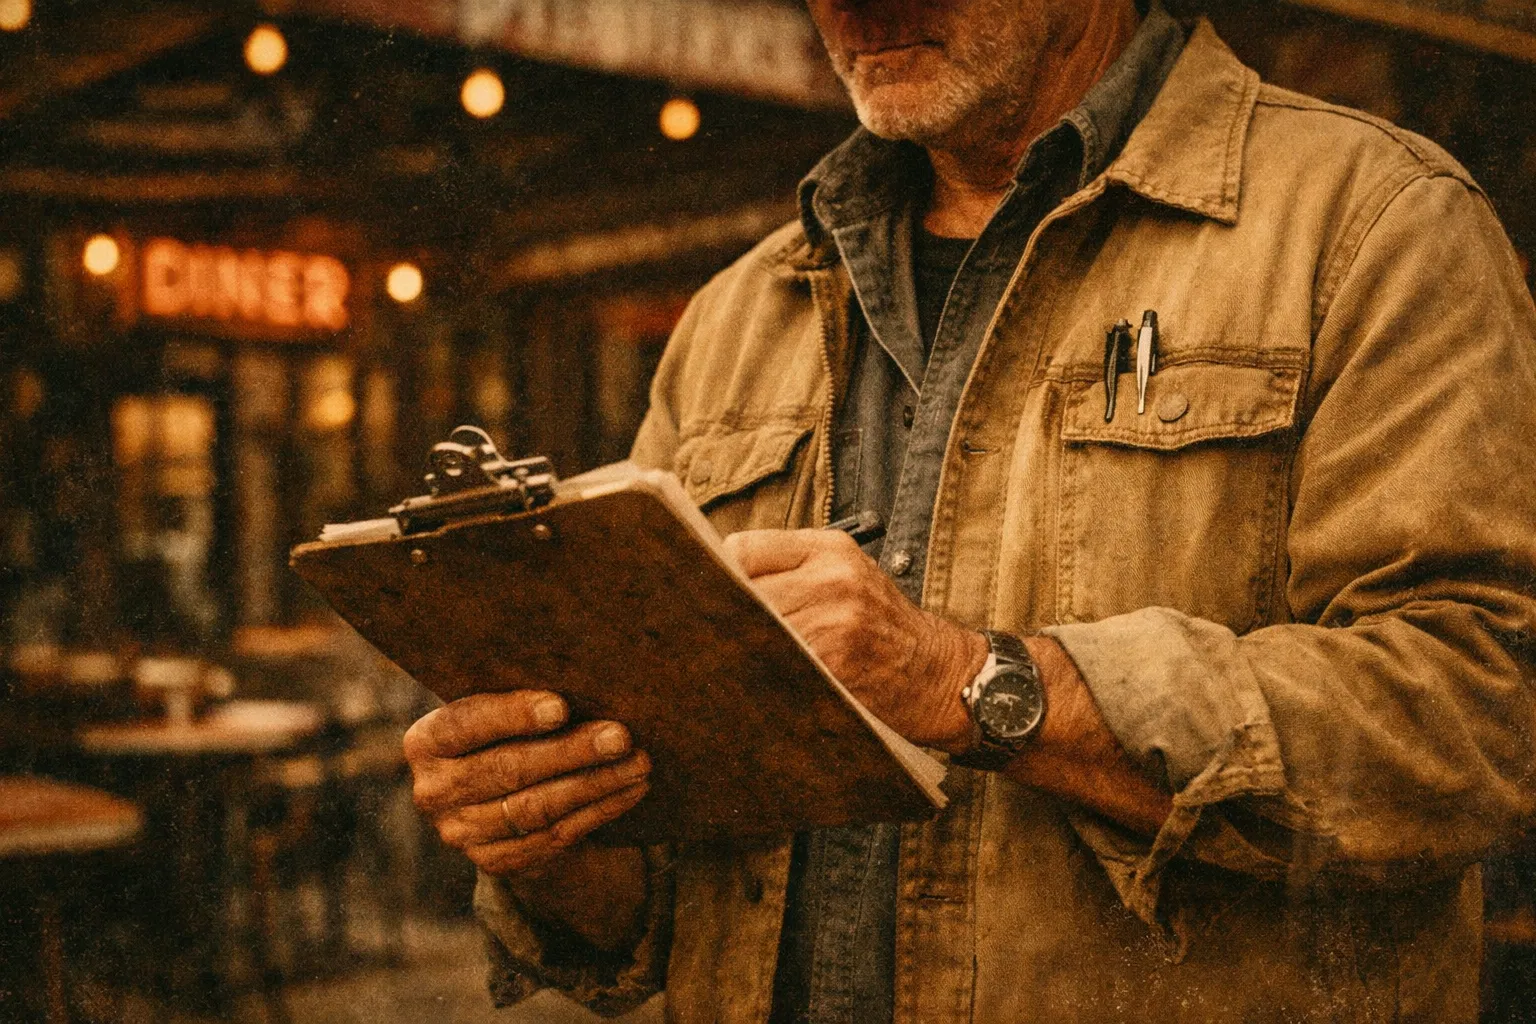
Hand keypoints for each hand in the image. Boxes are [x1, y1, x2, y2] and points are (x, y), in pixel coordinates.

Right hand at [403, 691, 651, 877]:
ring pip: (536, 808)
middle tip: (620, 736)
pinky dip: (599, 811)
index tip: (561, 706)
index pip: (467, 724)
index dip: (514, 716)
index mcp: (426, 742)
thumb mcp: (498, 709)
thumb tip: (585, 677)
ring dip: (595, 784)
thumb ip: (521, 696)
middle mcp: (433, 792)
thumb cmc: (508, 730)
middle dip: (571, 751)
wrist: (498, 795)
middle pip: (509, 769)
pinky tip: (631, 789)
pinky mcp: (494, 862)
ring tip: (638, 763)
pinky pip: (555, 837)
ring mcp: (461, 833)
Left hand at [722, 529, 986, 751]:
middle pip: (741, 592)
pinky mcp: (835, 665)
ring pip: (752, 632)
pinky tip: (752, 679)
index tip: (702, 593)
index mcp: (830, 548)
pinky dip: (757, 674)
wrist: (940, 674)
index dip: (715, 574)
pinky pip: (774, 667)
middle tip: (694, 634)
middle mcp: (832, 579)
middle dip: (718, 615)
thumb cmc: (885, 626)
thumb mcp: (847, 574)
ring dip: (732, 648)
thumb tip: (714, 579)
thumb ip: (789, 569)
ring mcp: (834, 623)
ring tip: (718, 660)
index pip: (742, 549)